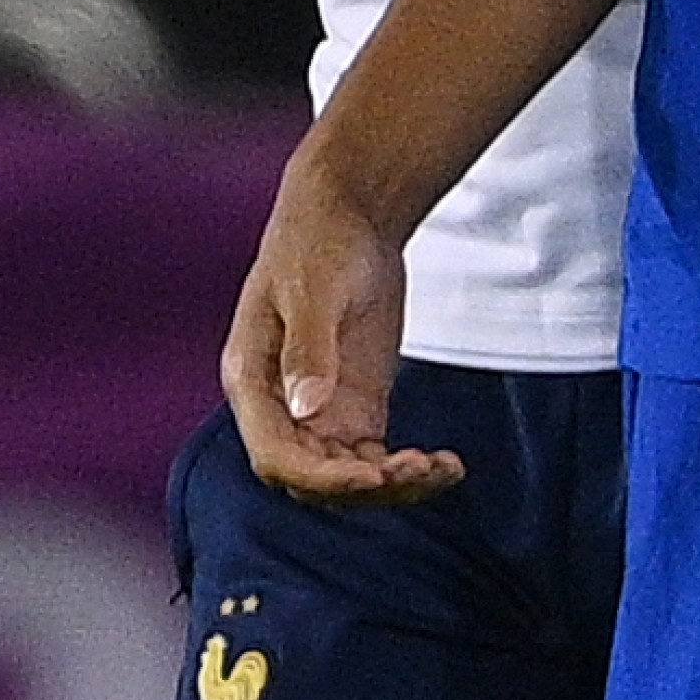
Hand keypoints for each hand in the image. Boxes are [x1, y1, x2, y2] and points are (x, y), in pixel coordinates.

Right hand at [220, 157, 461, 507]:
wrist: (349, 212)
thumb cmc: (317, 241)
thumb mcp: (312, 289)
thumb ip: (308, 348)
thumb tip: (305, 407)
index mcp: (252, 382)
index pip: (275, 456)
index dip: (320, 477)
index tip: (371, 476)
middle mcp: (281, 409)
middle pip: (313, 478)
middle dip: (362, 487)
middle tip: (416, 470)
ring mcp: (321, 413)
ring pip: (347, 477)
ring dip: (391, 486)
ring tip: (441, 470)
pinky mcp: (357, 409)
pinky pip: (376, 459)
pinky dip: (406, 472)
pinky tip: (446, 468)